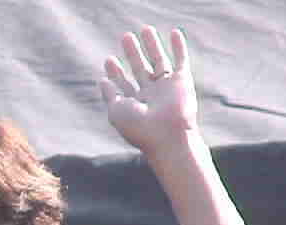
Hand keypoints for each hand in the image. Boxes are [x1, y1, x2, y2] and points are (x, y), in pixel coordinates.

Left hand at [100, 26, 197, 156]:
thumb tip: (102, 80)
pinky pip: (181, 60)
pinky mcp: (182, 82)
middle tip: (125, 37)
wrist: (167, 135)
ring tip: (145, 29)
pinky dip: (178, 47)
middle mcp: (150, 95)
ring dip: (152, 45)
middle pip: (140, 69)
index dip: (116, 72)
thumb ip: (110, 94)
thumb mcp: (116, 110)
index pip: (124, 84)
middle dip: (133, 53)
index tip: (109, 59)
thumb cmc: (139, 128)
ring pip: (159, 61)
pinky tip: (174, 33)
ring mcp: (167, 88)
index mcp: (134, 104)